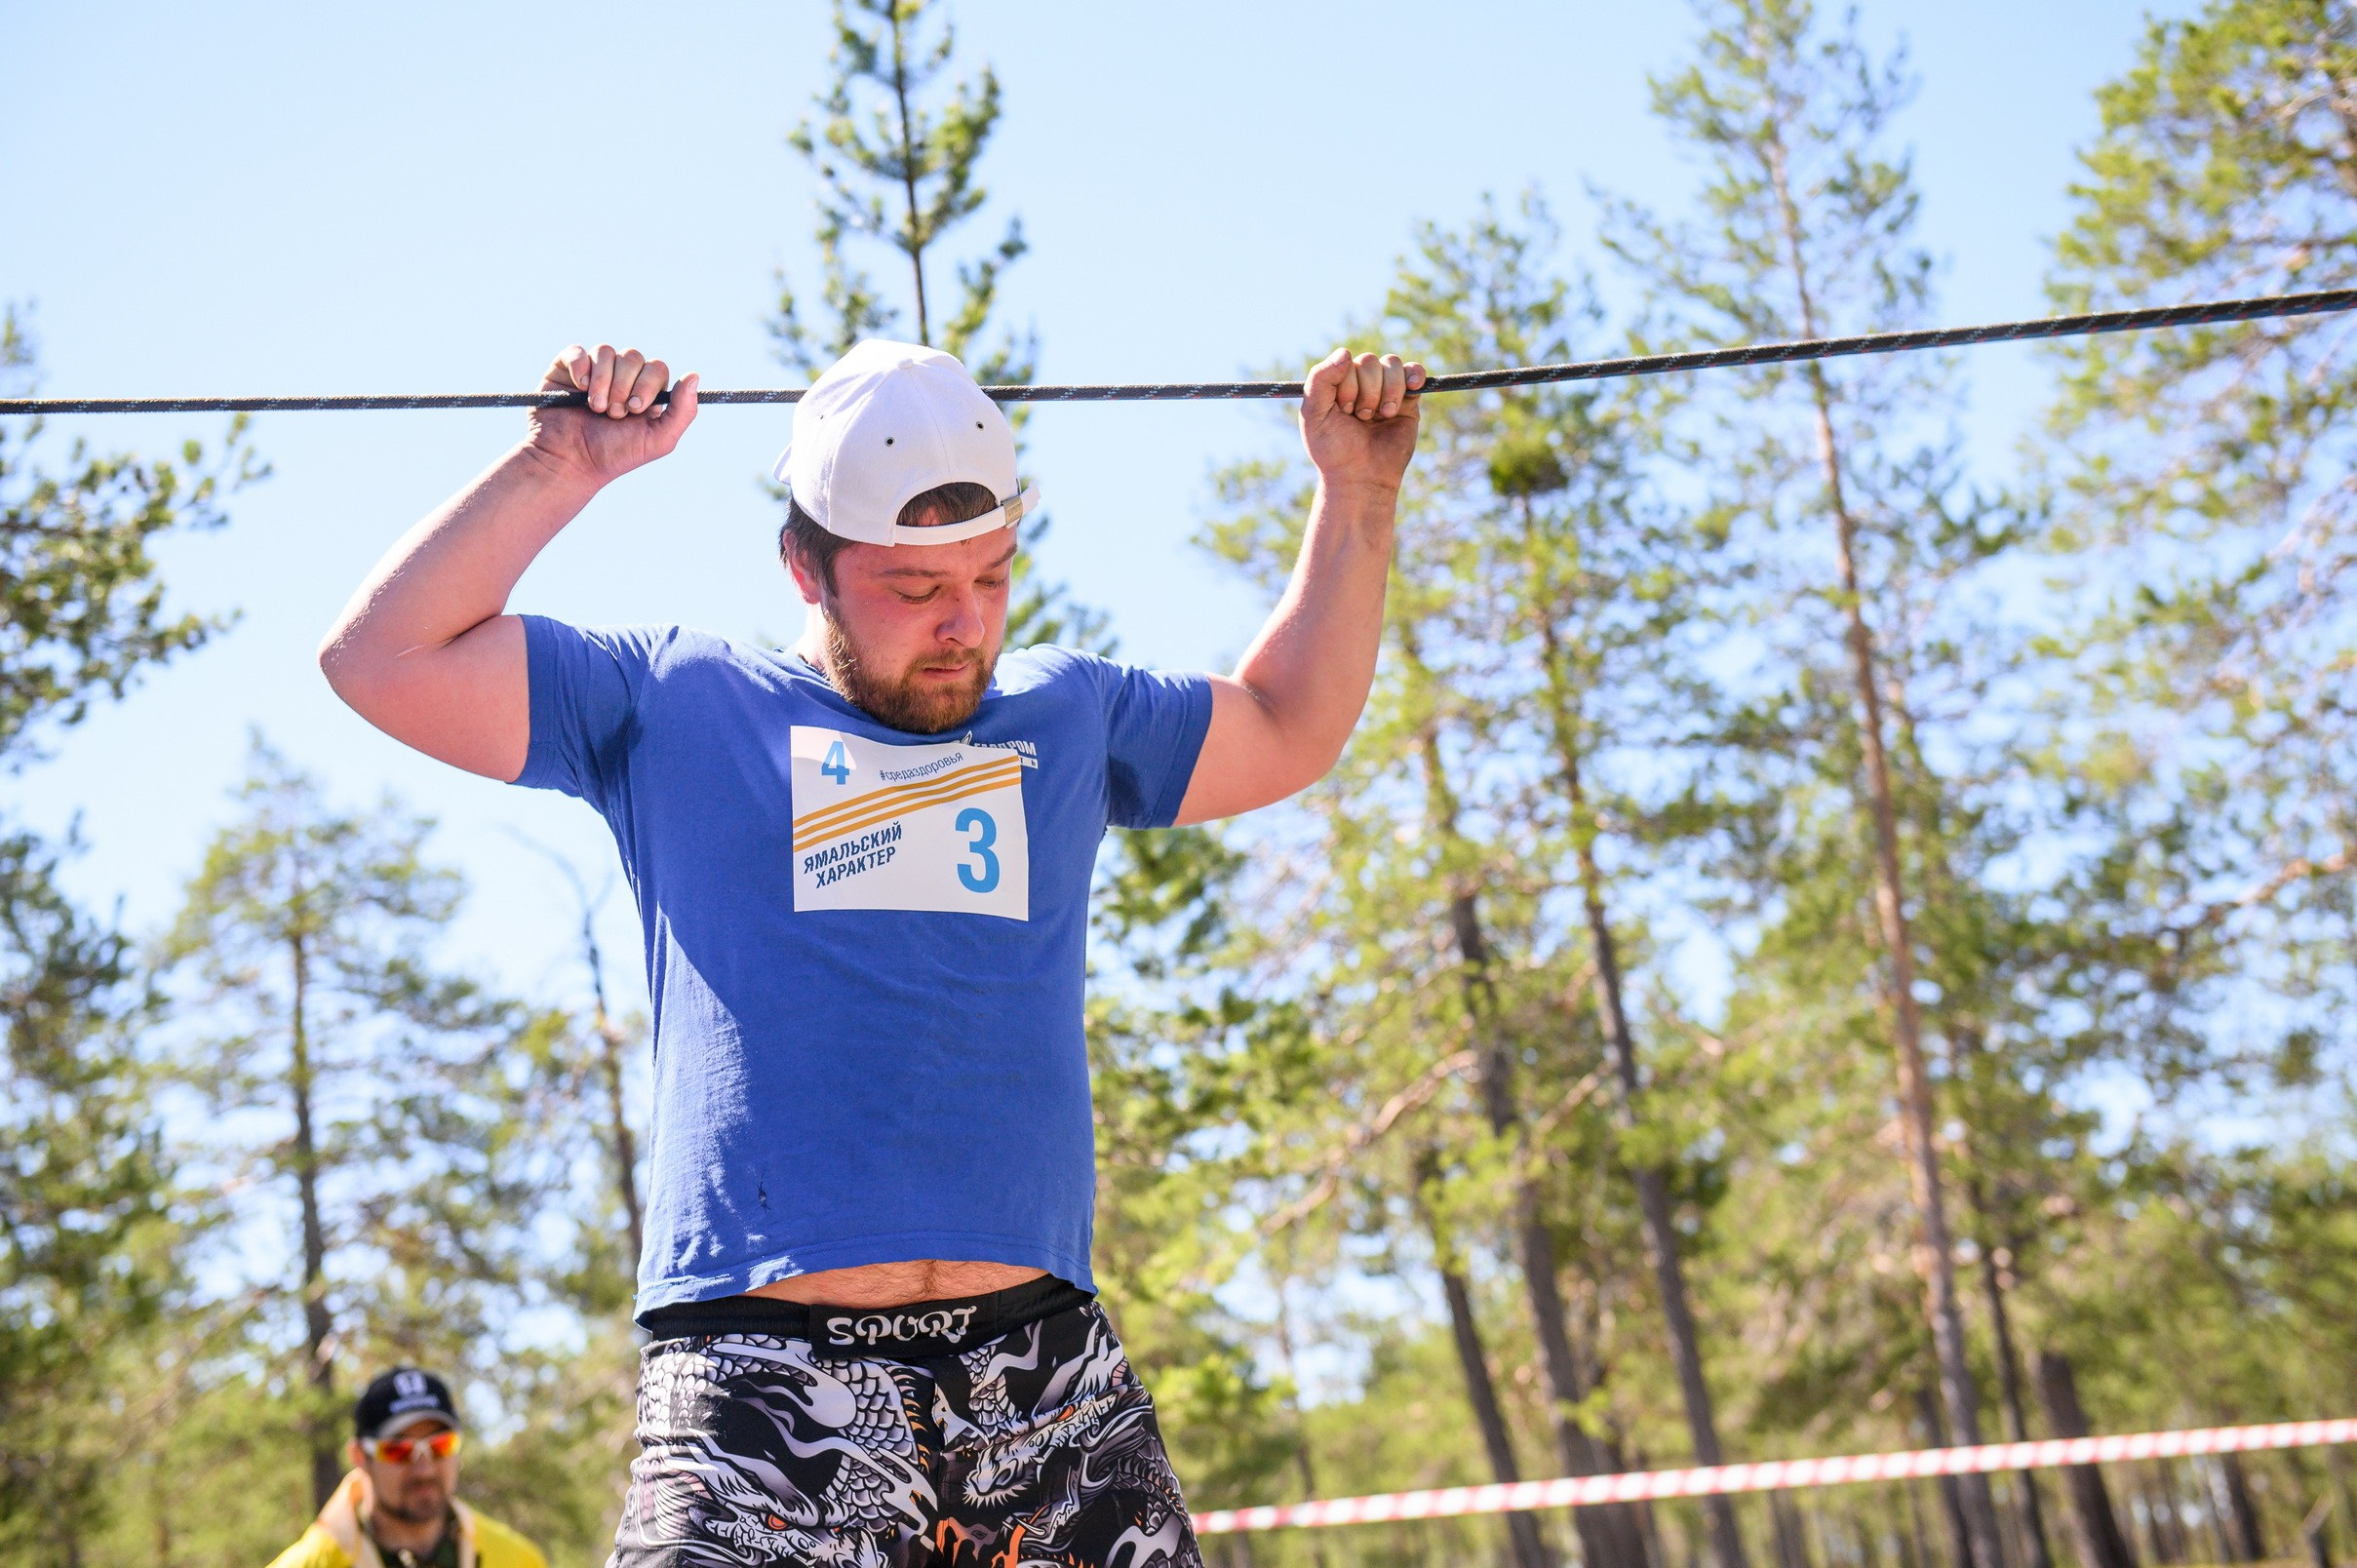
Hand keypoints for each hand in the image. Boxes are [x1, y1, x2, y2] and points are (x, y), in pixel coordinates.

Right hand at [525, 344, 698, 484]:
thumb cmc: (614, 454)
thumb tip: (694, 375)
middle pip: (633, 356)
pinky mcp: (567, 369)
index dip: (647, 384)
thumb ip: (682, 411)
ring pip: (606, 352)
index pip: (657, 367)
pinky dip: (580, 368)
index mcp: (646, 392)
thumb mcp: (658, 440)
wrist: (569, 461)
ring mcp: (594, 371)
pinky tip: (578, 388)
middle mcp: (622, 378)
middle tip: (613, 414)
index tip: (635, 409)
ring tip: (595, 408)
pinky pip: (578, 352)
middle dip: (623, 387)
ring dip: (602, 382)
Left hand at [1298, 349, 1424, 494]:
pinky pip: (1414, 372)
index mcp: (1337, 383)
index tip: (1344, 410)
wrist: (1360, 478)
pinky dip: (1414, 374)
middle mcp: (1361, 383)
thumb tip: (1345, 353)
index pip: (1347, 361)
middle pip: (1370, 361)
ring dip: (1388, 391)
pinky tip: (1412, 386)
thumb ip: (1320, 379)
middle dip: (1367, 391)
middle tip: (1361, 418)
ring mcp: (1385, 390)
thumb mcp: (1314, 414)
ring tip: (1382, 416)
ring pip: (1392, 365)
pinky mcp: (1408, 401)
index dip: (1347, 384)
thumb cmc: (1333, 449)